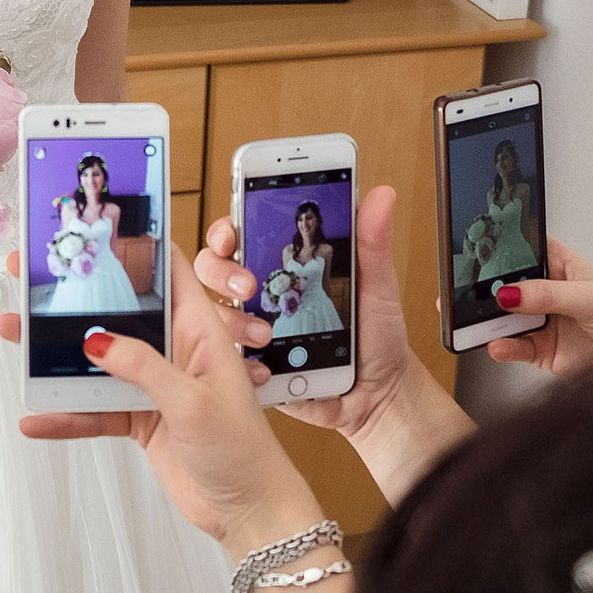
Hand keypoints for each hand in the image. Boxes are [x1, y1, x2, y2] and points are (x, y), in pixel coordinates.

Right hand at [0, 246, 324, 554]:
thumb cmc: (243, 450)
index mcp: (200, 329)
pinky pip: (95, 408)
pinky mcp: (141, 417)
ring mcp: (154, 383)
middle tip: (28, 278)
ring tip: (14, 335)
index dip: (131, 246)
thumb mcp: (193, 402)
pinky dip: (67, 413)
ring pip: (98, 358)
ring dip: (56, 352)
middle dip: (73, 296)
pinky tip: (37, 417)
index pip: (167, 271)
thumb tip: (94, 341)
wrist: (248, 510)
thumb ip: (144, 368)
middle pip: (117, 310)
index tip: (88, 230)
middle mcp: (175, 349)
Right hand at [186, 184, 472, 505]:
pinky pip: (225, 362)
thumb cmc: (378, 339)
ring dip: (232, 322)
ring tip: (266, 336)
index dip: (226, 229)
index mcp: (286, 266)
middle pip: (211, 269)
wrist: (379, 397)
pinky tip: (265, 370)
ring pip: (212, 315)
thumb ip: (371, 241)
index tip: (232, 233)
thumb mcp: (377, 286)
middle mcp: (262, 295)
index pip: (241, 234)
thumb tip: (381, 195)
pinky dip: (241, 364)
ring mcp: (250, 332)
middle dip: (221, 272)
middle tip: (249, 286)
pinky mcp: (250, 368)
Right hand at [480, 238, 592, 373]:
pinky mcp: (540, 352)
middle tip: (471, 292)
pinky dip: (503, 347)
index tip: (481, 251)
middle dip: (489, 289)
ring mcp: (542, 324)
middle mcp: (547, 295)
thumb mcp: (590, 297)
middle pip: (508, 286)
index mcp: (561, 268)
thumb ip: (548, 294)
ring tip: (479, 322)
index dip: (505, 249)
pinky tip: (498, 344)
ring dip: (491, 321)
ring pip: (506, 319)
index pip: (526, 252)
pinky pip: (514, 348)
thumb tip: (510, 292)